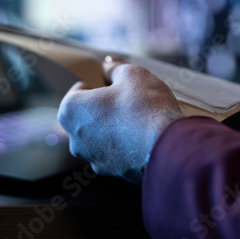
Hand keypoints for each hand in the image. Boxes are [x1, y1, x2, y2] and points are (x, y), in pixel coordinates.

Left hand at [57, 57, 182, 182]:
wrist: (168, 146)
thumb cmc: (144, 106)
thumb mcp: (132, 74)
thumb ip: (115, 68)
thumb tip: (108, 66)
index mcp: (71, 111)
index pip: (76, 91)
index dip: (95, 84)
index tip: (111, 84)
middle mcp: (76, 139)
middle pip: (86, 115)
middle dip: (102, 107)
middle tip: (126, 99)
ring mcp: (93, 159)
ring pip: (100, 136)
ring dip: (112, 126)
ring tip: (137, 117)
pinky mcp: (113, 172)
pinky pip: (115, 152)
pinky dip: (124, 144)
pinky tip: (142, 135)